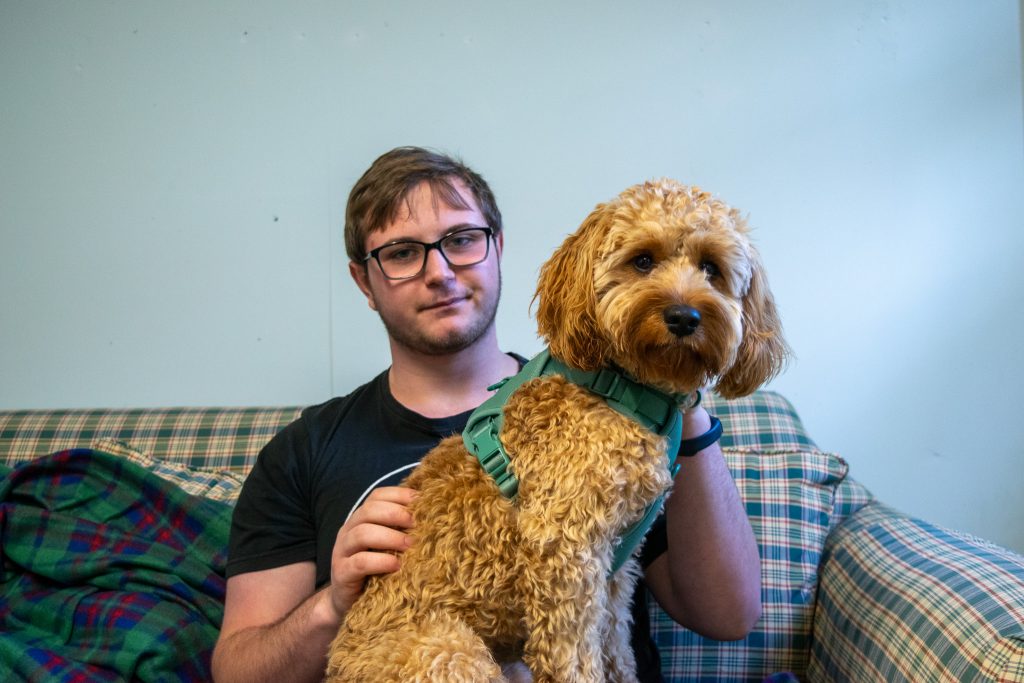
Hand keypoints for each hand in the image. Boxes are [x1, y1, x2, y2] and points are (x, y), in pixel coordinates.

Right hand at [328, 486, 415, 619]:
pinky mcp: (341, 573)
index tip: (421, 502)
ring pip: (362, 533)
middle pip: (368, 510)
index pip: (377, 496)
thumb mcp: (390, 545)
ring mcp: (341, 551)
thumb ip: (402, 529)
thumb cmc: (377, 569)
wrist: (350, 602)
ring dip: (390, 536)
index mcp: (361, 518)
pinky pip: (359, 562)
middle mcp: (349, 530)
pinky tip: (396, 565)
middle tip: (417, 525)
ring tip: (410, 545)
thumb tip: (434, 515)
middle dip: (396, 514)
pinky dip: (380, 561)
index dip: (399, 495)